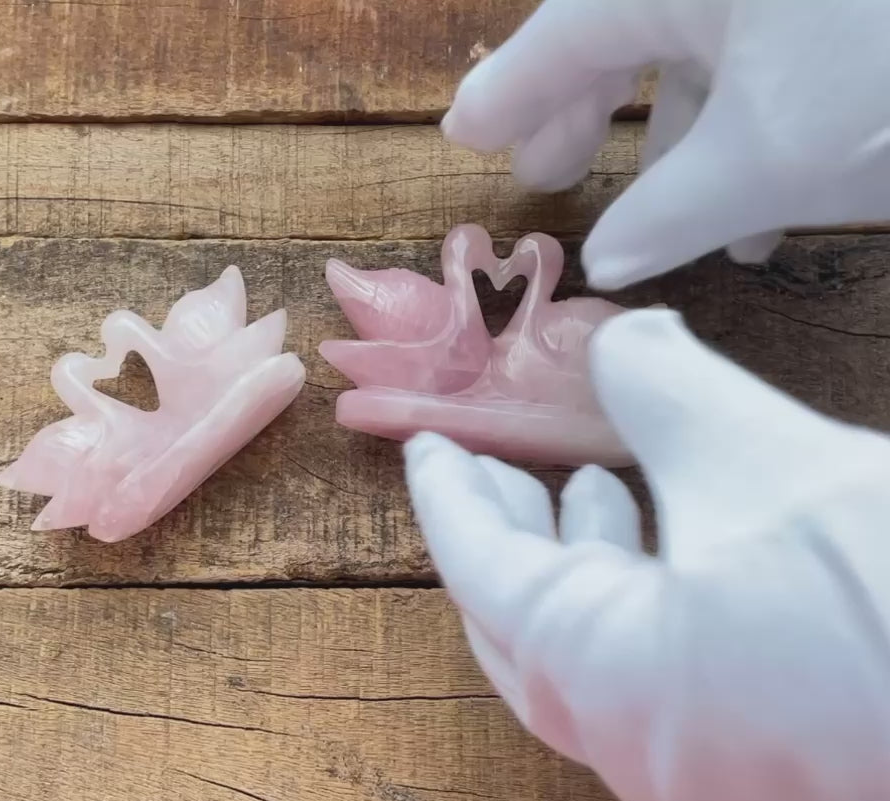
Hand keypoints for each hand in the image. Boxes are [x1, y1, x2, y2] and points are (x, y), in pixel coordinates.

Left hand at [405, 308, 889, 800]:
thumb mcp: (770, 463)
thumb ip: (669, 390)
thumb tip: (620, 335)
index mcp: (602, 679)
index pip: (482, 575)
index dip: (450, 498)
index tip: (428, 446)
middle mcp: (633, 753)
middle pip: (527, 629)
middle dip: (510, 536)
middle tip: (502, 465)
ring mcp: (702, 789)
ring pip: (597, 667)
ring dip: (587, 572)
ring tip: (593, 488)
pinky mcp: (767, 796)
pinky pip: (662, 697)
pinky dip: (648, 619)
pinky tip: (681, 554)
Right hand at [443, 0, 889, 287]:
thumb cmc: (888, 75)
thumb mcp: (767, 159)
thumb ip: (666, 214)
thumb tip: (605, 266)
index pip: (561, 35)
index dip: (508, 95)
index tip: (462, 135)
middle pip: (625, 28)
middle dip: (591, 114)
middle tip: (552, 177)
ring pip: (706, 50)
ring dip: (682, 142)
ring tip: (666, 226)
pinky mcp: (834, 14)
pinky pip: (772, 52)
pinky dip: (753, 124)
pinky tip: (762, 206)